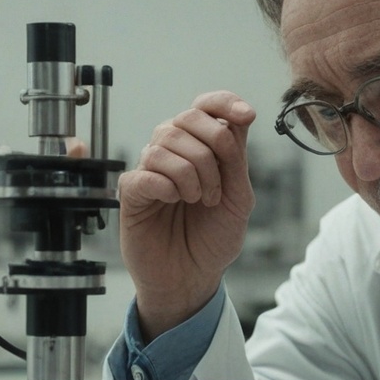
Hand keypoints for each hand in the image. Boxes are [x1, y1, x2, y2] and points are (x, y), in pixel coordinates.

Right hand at [117, 91, 255, 339]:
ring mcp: (150, 169)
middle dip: (214, 147)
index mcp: (202, 148)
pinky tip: (173, 202)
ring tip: (198, 201)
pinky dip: (167, 187)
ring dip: (194, 175)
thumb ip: (236, 160)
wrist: (193, 277)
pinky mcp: (132, 192)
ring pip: (166, 144)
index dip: (225, 102)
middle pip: (188, 118)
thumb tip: (237, 121)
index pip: (206, 106)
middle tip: (218, 189)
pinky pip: (145, 174)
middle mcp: (174, 152)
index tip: (247, 116)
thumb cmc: (213, 239)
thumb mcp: (238, 199)